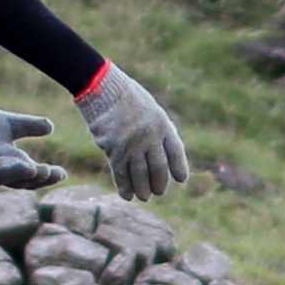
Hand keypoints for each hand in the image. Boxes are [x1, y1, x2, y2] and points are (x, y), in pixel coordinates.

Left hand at [0, 103, 61, 192]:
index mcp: (13, 163)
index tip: (62, 173)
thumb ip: (30, 126)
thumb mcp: (12, 123)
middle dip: (40, 179)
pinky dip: (7, 170)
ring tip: (38, 170)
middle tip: (54, 172)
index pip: (33, 176)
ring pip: (7, 179)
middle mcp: (1, 170)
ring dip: (23, 175)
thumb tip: (51, 127)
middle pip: (23, 182)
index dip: (48, 177)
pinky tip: (21, 164)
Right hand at [78, 64, 187, 199]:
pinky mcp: (114, 149)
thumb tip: (166, 159)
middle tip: (159, 192)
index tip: (181, 179)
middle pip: (158, 168)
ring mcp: (132, 144)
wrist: (103, 88)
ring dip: (142, 189)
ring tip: (145, 197)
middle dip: (159, 183)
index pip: (175, 152)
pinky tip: (127, 196)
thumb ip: (160, 132)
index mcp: (162, 125)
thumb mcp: (152, 110)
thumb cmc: (129, 99)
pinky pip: (120, 173)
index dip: (179, 167)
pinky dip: (124, 187)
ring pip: (140, 175)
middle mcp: (149, 136)